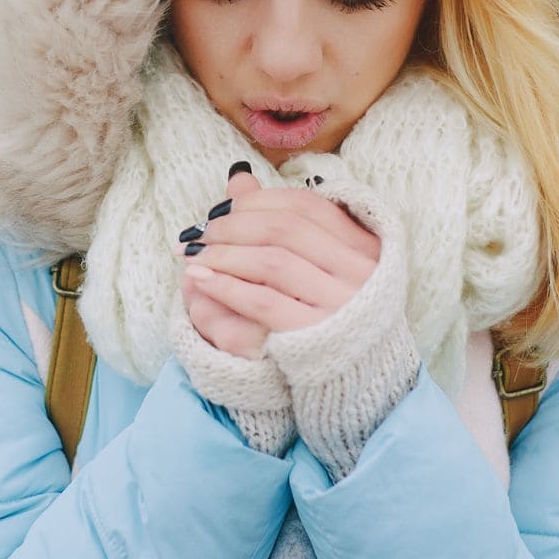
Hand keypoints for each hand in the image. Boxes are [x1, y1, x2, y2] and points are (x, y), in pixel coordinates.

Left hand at [178, 167, 382, 354]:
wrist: (358, 378)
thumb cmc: (332, 314)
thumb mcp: (318, 264)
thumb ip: (282, 222)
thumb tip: (237, 180)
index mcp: (365, 247)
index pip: (306, 206)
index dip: (258, 201)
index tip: (223, 207)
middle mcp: (359, 271)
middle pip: (285, 229)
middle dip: (233, 225)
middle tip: (199, 232)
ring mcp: (340, 304)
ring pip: (272, 261)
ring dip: (224, 253)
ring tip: (194, 254)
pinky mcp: (314, 335)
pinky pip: (263, 301)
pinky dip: (226, 286)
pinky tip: (202, 279)